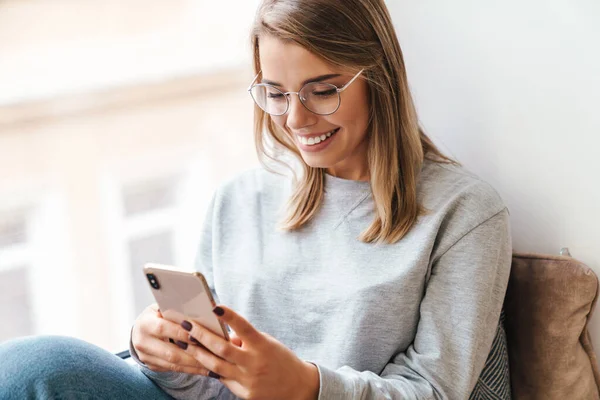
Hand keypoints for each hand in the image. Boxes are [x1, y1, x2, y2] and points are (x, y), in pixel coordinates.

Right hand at [131, 304, 241, 374]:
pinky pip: (175, 370)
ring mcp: (146, 357)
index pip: (164, 328)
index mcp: (145, 324)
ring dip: (196, 365)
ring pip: (174, 364)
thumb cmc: (158, 315)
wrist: (139, 331)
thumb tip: (200, 310)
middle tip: (214, 354)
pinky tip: (207, 370)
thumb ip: (176, 311)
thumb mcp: (162, 308)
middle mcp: (142, 342)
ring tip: (215, 365)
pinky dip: (192, 370)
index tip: (200, 335)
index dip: (182, 333)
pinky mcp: (152, 366)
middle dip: (194, 353)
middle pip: (171, 352)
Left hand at [180, 305, 319, 399]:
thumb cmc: (279, 359)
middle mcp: (254, 363)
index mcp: (262, 345)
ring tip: (184, 342)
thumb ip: (245, 340)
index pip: (244, 327)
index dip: (230, 317)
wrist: (297, 387)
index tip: (216, 306)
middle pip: (222, 348)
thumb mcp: (267, 343)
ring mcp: (248, 380)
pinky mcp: (245, 394)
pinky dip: (211, 369)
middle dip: (201, 335)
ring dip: (197, 353)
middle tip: (186, 324)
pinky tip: (199, 360)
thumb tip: (221, 334)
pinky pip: (223, 379)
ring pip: (215, 366)